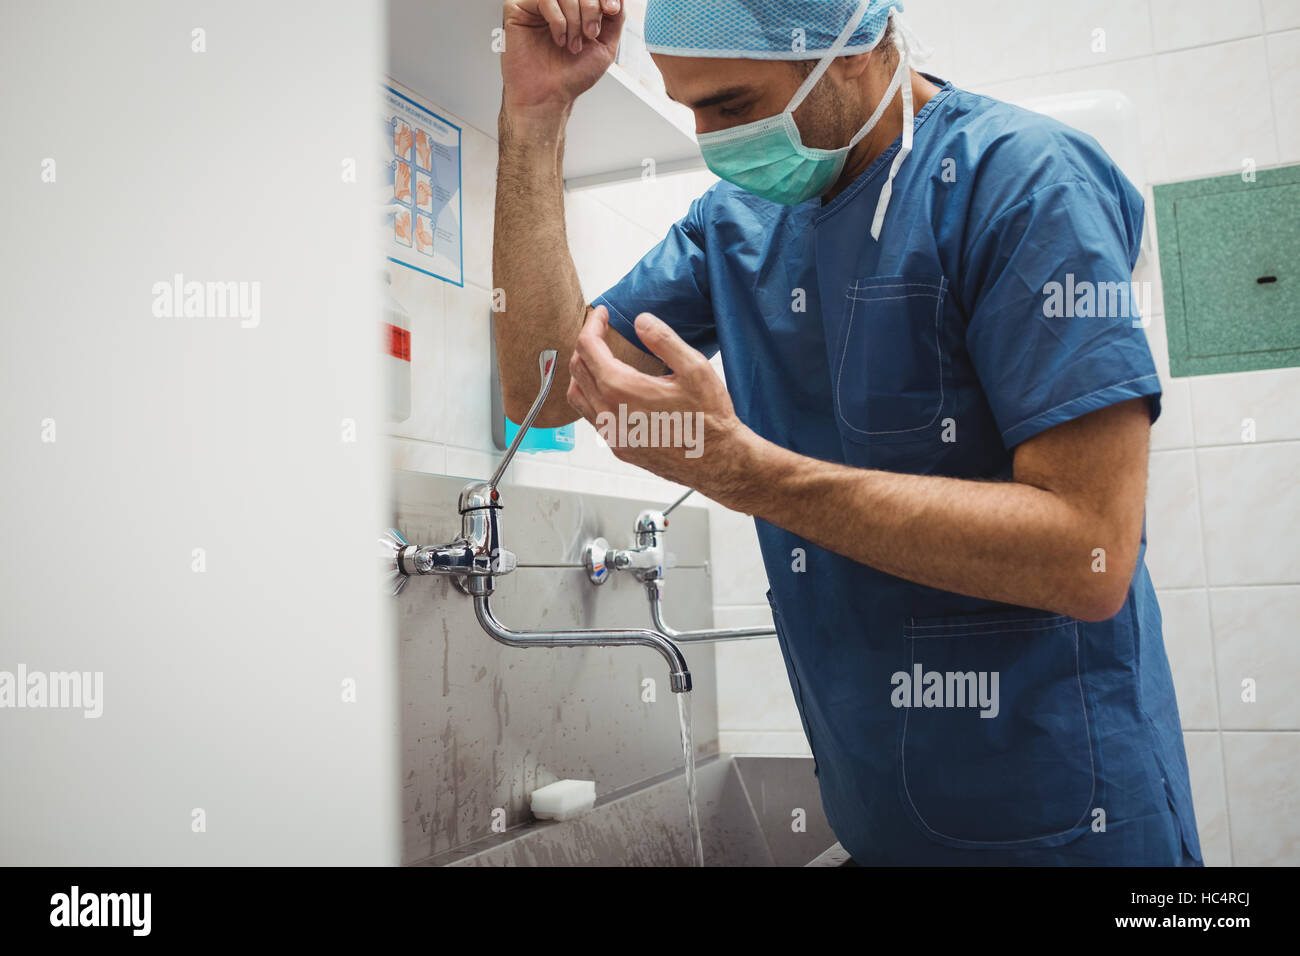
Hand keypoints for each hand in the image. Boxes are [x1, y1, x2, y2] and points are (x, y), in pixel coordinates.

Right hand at [500, 0, 624, 119]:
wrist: (549, 97)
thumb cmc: (571, 76)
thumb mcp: (606, 46)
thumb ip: (615, 17)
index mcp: (576, 8)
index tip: (611, 10)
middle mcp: (557, 4)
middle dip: (591, 8)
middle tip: (590, 34)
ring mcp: (537, 5)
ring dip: (574, 18)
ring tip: (573, 44)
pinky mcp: (518, 9)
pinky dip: (558, 19)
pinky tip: (558, 39)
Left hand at [566, 307, 756, 498]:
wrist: (718, 462)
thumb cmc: (710, 420)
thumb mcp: (694, 369)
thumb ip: (664, 340)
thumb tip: (640, 321)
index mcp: (622, 390)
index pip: (588, 348)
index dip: (592, 324)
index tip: (602, 314)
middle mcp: (609, 414)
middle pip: (577, 370)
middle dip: (586, 344)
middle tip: (600, 331)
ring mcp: (612, 435)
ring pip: (577, 396)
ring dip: (582, 372)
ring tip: (599, 358)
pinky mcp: (619, 448)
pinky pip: (591, 417)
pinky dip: (591, 395)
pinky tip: (611, 389)